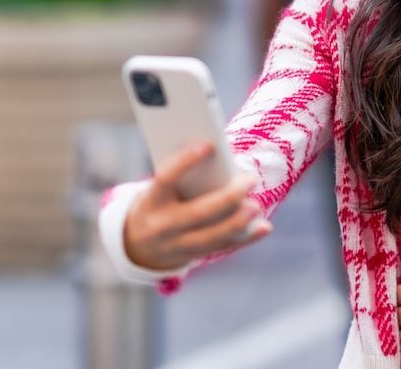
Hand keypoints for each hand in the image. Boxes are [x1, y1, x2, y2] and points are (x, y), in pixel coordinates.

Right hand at [123, 141, 271, 270]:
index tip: (209, 144)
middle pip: (198, 213)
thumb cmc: (158, 201)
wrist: (136, 244)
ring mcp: (176, 245)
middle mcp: (162, 226)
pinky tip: (265, 227)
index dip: (185, 161)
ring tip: (256, 206)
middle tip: (251, 180)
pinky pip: (222, 247)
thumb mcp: (160, 188)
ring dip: (239, 221)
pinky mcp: (192, 256)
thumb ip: (182, 176)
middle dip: (228, 197)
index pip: (166, 178)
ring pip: (211, 236)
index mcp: (151, 200)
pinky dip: (246, 238)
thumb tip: (220, 158)